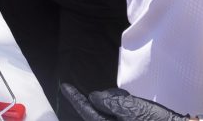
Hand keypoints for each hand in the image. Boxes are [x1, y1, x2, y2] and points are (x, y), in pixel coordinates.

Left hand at [60, 84, 189, 120]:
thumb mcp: (131, 109)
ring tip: (135, 104)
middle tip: (124, 97)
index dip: (75, 98)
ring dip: (117, 105)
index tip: (65, 87)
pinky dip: (124, 109)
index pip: (87, 112)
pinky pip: (120, 115)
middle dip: (104, 101)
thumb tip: (94, 98)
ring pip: (110, 113)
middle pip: (98, 112)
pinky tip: (137, 109)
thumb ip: (109, 102)